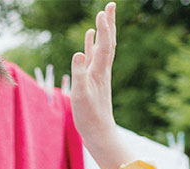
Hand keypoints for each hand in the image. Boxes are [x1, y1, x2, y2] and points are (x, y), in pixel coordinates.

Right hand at [70, 2, 129, 168]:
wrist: (99, 133)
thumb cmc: (89, 117)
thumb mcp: (80, 95)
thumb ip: (79, 73)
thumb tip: (79, 52)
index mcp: (99, 72)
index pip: (104, 44)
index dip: (104, 27)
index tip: (103, 11)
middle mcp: (102, 70)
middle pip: (108, 42)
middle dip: (108, 24)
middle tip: (110, 6)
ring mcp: (99, 75)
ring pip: (102, 48)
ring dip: (102, 32)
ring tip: (100, 18)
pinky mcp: (94, 81)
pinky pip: (94, 58)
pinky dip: (92, 47)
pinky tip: (88, 42)